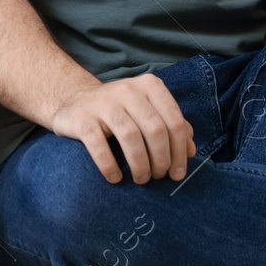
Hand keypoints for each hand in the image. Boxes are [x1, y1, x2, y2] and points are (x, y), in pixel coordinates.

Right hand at [51, 73, 195, 184]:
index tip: (178, 173)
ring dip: (140, 164)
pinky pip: (99, 145)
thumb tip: (191, 151)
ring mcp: (103, 103)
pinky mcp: (82, 118)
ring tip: (141, 179)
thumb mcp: (148, 111)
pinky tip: (115, 178)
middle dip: (161, 159)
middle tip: (158, 176)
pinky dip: (110, 166)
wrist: (74, 101)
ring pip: (130, 136)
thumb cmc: (120, 110)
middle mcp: (128, 90)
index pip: (174, 120)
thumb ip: (172, 126)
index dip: (179, 151)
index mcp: (150, 86)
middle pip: (155, 129)